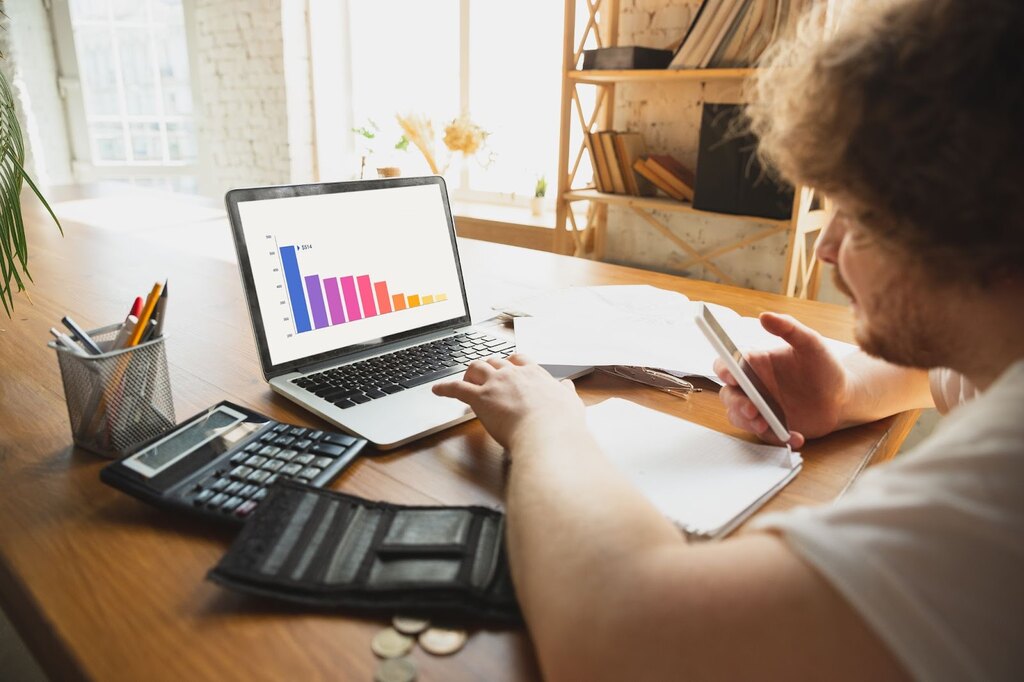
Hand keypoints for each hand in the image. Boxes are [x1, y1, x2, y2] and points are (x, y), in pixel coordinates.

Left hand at [432, 355, 585, 449]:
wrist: (547, 433)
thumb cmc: (560, 423)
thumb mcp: (571, 403)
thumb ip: (567, 392)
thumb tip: (568, 386)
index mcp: (534, 374)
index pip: (519, 360)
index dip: (511, 363)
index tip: (509, 367)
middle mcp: (512, 374)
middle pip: (494, 362)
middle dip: (487, 366)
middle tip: (483, 374)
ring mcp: (495, 384)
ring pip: (475, 368)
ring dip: (468, 373)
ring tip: (464, 379)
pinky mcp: (480, 398)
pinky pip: (456, 388)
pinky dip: (444, 387)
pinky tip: (437, 390)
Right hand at [714, 313, 850, 448]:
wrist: (843, 398)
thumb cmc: (824, 367)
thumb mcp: (811, 343)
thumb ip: (789, 328)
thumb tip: (765, 316)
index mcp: (755, 363)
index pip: (727, 364)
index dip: (724, 370)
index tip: (731, 376)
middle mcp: (753, 386)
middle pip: (729, 394)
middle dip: (737, 403)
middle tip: (752, 408)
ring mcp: (760, 408)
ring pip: (739, 417)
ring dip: (748, 423)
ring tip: (766, 425)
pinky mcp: (771, 427)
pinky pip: (765, 435)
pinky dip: (777, 437)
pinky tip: (796, 436)